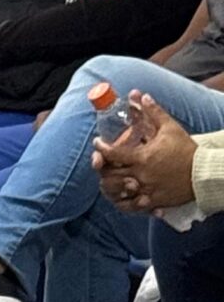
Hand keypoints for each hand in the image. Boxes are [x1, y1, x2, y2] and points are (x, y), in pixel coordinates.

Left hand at [94, 93, 198, 212]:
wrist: (203, 172)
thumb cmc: (186, 149)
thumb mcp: (169, 127)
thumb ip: (152, 112)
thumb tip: (139, 95)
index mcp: (142, 158)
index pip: (113, 154)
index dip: (101, 148)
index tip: (98, 143)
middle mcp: (141, 176)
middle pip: (109, 176)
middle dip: (101, 168)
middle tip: (100, 161)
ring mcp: (146, 191)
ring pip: (116, 194)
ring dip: (108, 186)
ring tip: (106, 179)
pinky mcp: (153, 202)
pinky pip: (131, 207)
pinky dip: (122, 203)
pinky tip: (119, 197)